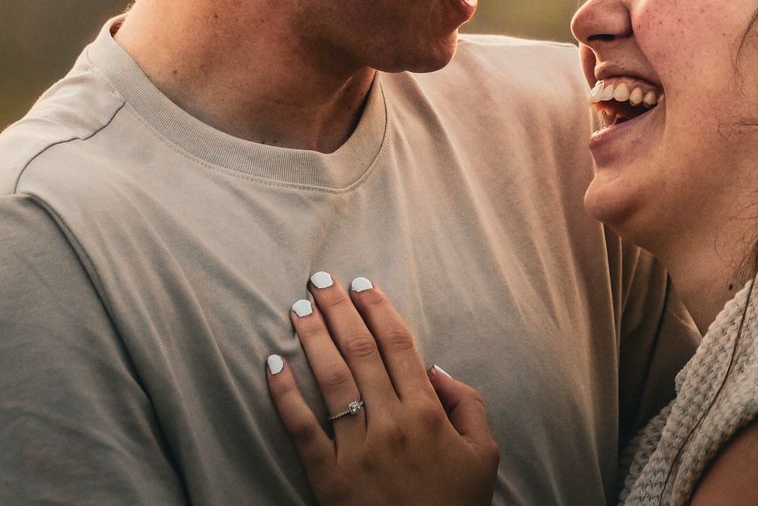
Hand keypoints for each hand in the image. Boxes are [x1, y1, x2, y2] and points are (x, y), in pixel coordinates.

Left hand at [265, 272, 499, 505]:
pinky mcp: (327, 477)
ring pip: (331, 380)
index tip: (361, 283)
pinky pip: (302, 428)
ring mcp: (357, 450)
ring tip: (297, 308)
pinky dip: (284, 395)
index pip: (399, 345)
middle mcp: (391, 423)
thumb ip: (468, 404)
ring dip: (312, 339)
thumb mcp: (485, 455)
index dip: (379, 309)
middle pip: (360, 352)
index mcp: (428, 413)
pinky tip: (272, 365)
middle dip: (339, 310)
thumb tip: (435, 368)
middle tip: (320, 280)